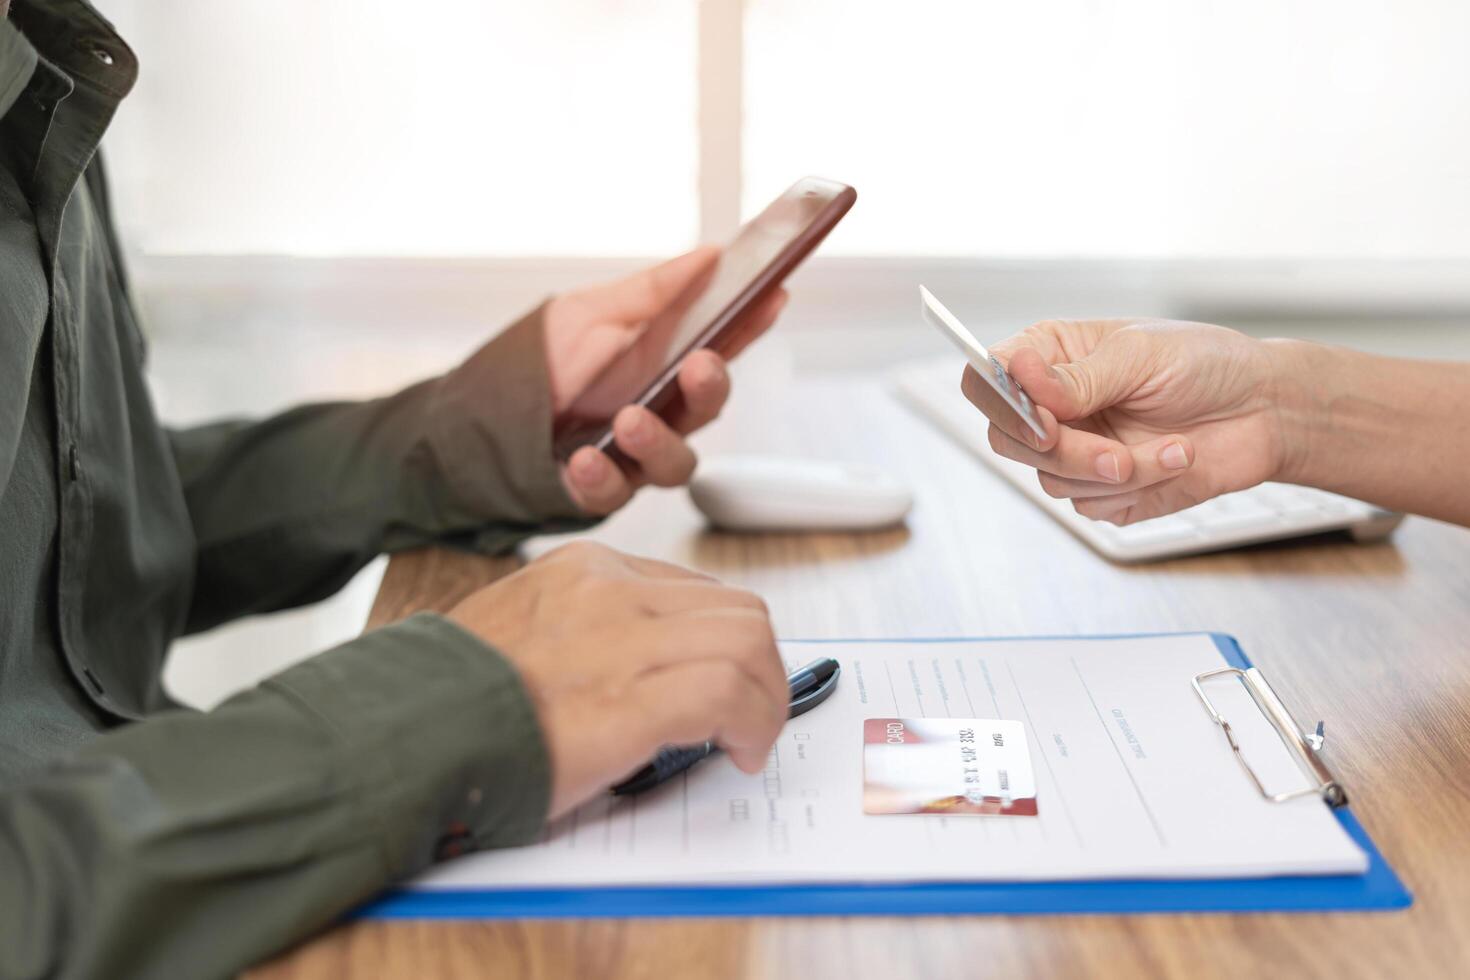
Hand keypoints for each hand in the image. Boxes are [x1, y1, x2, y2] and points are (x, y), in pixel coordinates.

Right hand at [446, 541, 787, 818]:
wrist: (395, 735)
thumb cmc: (444, 699)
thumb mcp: (515, 633)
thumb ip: (580, 633)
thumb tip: (634, 670)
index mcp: (584, 570)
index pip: (696, 592)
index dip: (725, 644)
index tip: (726, 685)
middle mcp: (611, 591)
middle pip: (738, 611)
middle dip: (762, 669)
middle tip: (750, 718)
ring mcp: (623, 639)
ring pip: (749, 642)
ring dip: (767, 699)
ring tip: (747, 741)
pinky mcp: (630, 698)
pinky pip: (730, 692)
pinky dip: (753, 724)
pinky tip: (736, 754)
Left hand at [544, 248, 787, 514]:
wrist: (482, 417)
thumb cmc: (544, 363)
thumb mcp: (592, 311)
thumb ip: (652, 291)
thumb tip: (708, 256)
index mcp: (666, 363)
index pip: (723, 344)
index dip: (753, 323)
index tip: (773, 296)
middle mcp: (661, 411)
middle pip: (708, 406)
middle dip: (710, 386)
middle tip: (698, 366)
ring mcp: (635, 454)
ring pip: (675, 463)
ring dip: (656, 440)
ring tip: (628, 421)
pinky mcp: (601, 489)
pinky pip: (614, 493)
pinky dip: (600, 477)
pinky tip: (582, 459)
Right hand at [962, 318, 1288, 524]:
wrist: (1265, 409)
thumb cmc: (1205, 364)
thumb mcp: (1141, 355)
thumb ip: (1077, 377)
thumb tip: (1019, 372)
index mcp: (1048, 357)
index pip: (985, 378)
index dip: (1001, 403)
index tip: (1045, 421)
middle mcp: (1052, 405)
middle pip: (1008, 440)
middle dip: (1067, 453)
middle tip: (1115, 455)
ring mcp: (1073, 450)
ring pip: (1052, 480)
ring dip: (1116, 472)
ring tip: (1174, 447)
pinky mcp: (1100, 490)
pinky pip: (1091, 506)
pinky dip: (1139, 488)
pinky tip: (1177, 458)